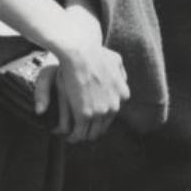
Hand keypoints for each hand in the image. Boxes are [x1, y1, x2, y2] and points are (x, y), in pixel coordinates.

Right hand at [43, 6, 128, 142]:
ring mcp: (101, 112)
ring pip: (92, 133)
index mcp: (123, 95)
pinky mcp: (85, 115)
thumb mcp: (116, 60)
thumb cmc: (94, 54)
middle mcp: (115, 106)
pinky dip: (73, 137)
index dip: (100, 118)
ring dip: (82, 136)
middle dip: (92, 130)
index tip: (91, 119)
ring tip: (73, 136)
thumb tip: (123, 80)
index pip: (113, 114)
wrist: (82, 53)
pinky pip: (79, 133)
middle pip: (103, 127)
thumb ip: (121, 72)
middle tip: (80, 131)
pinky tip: (67, 136)